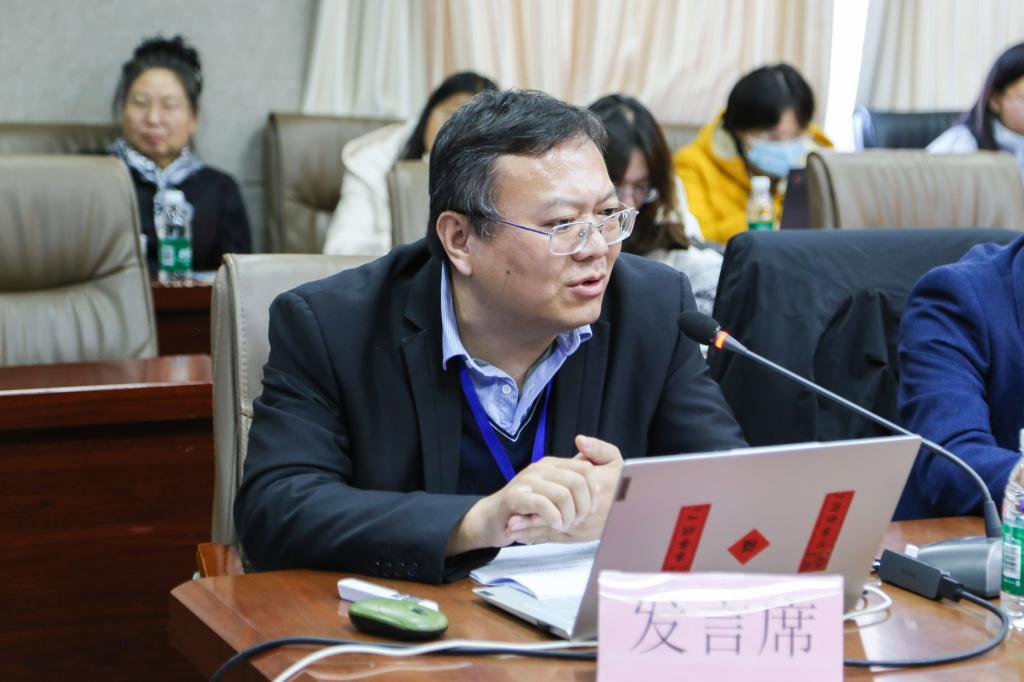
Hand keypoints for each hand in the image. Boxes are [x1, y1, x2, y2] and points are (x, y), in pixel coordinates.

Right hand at [446, 437, 608, 554]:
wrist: (491, 519)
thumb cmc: (526, 510)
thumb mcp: (552, 495)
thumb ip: (571, 488)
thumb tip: (600, 488)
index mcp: (552, 465)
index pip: (585, 468)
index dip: (594, 490)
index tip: (591, 509)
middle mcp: (540, 468)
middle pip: (578, 481)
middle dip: (583, 506)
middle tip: (576, 521)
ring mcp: (527, 481)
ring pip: (563, 494)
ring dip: (568, 516)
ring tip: (563, 525)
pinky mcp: (514, 496)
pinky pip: (543, 505)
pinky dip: (553, 518)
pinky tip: (554, 525)